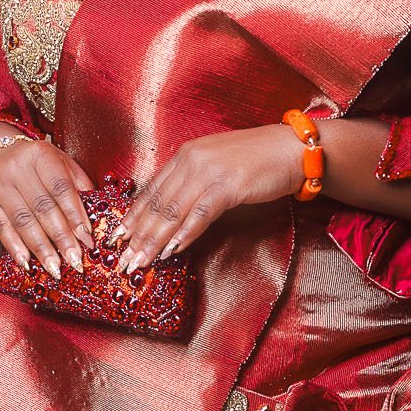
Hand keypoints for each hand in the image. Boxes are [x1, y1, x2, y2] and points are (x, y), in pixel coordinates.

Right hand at [0, 123, 93, 279]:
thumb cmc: (39, 164)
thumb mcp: (62, 163)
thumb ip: (79, 185)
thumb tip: (95, 218)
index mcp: (40, 155)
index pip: (61, 188)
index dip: (75, 215)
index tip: (87, 239)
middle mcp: (17, 168)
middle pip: (42, 208)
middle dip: (61, 238)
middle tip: (75, 261)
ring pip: (23, 221)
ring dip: (41, 248)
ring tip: (55, 268)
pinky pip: (1, 229)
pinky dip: (15, 248)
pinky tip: (27, 263)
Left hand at [113, 125, 305, 276]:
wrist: (293, 149)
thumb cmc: (258, 160)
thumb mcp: (216, 165)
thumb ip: (193, 181)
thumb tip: (174, 210)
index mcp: (185, 155)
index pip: (151, 190)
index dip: (133, 216)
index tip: (117, 237)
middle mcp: (191, 160)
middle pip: (157, 203)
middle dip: (138, 234)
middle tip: (123, 259)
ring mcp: (209, 172)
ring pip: (173, 211)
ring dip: (154, 240)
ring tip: (141, 261)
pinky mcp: (228, 185)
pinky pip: (200, 214)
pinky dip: (185, 234)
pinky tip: (173, 250)